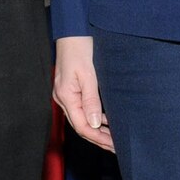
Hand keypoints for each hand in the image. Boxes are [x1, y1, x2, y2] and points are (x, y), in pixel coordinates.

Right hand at [53, 35, 113, 151]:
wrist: (73, 32)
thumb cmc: (80, 49)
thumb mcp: (88, 74)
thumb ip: (91, 100)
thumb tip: (95, 124)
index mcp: (66, 96)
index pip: (82, 126)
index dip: (98, 138)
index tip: (114, 145)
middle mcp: (63, 98)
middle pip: (81, 126)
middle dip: (99, 138)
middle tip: (117, 147)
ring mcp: (65, 95)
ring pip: (81, 119)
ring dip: (97, 130)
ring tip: (114, 138)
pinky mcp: (70, 90)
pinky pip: (81, 110)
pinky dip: (94, 118)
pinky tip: (106, 121)